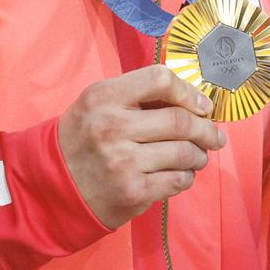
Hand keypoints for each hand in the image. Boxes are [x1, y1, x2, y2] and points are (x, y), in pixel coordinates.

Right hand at [57, 64, 224, 229]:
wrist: (56, 180)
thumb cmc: (83, 135)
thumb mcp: (97, 103)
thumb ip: (136, 95)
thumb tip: (190, 99)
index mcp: (103, 96)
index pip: (159, 79)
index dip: (188, 91)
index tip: (201, 105)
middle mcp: (112, 125)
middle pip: (179, 120)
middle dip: (206, 129)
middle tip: (214, 135)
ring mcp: (123, 160)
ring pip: (184, 153)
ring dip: (199, 155)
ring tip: (197, 155)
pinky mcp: (133, 190)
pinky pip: (178, 180)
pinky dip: (187, 176)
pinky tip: (179, 173)